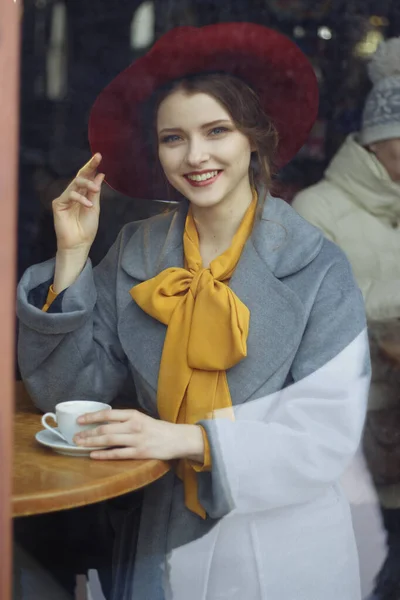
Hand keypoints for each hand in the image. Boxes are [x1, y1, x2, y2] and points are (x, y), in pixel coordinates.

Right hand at [52, 154, 104, 251]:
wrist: (79, 243)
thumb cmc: (87, 228)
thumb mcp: (95, 207)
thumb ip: (96, 191)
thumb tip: (100, 174)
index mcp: (83, 194)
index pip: (87, 177)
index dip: (92, 166)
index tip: (99, 156)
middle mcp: (74, 194)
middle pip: (80, 176)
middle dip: (89, 166)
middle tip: (97, 158)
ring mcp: (65, 198)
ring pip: (75, 183)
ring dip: (87, 184)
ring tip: (95, 190)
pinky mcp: (58, 203)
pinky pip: (70, 195)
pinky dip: (81, 198)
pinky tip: (88, 205)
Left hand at [73, 409, 204, 461]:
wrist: (178, 439)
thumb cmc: (158, 429)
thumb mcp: (141, 419)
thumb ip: (125, 420)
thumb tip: (104, 422)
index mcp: (133, 415)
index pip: (108, 414)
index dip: (91, 417)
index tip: (79, 419)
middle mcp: (134, 426)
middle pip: (105, 429)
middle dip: (88, 433)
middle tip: (75, 437)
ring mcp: (137, 440)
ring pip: (109, 441)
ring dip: (92, 443)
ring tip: (80, 445)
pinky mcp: (140, 453)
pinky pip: (118, 454)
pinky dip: (104, 455)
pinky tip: (93, 455)